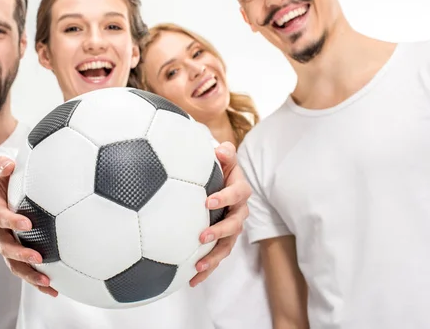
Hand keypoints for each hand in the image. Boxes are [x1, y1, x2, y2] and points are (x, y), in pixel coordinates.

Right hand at [0, 156, 57, 296]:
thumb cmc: (1, 183)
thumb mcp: (0, 172)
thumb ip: (2, 167)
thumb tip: (8, 164)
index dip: (11, 221)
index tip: (27, 224)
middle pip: (5, 247)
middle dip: (20, 254)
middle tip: (38, 258)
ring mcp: (5, 245)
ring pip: (13, 264)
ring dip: (29, 274)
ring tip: (47, 282)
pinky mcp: (15, 254)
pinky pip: (24, 270)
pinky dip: (37, 281)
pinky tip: (54, 289)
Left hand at [190, 141, 250, 286]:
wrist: (224, 180)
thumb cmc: (221, 168)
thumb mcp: (224, 158)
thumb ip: (225, 153)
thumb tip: (220, 149)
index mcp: (239, 191)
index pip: (237, 194)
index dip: (225, 197)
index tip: (208, 202)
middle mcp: (239, 212)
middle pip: (235, 225)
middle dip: (220, 232)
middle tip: (202, 236)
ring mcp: (232, 229)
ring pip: (227, 246)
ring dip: (214, 257)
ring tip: (198, 266)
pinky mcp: (222, 241)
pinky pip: (217, 257)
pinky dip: (207, 270)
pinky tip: (191, 281)